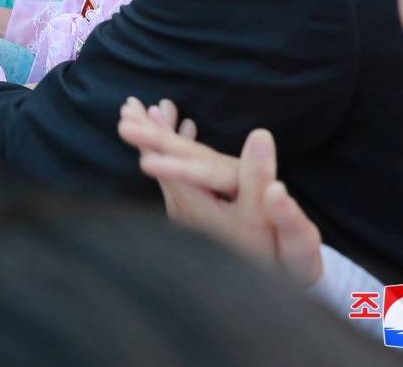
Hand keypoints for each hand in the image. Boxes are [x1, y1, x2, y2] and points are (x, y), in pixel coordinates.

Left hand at [117, 100, 323, 287]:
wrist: (269, 296)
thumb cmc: (273, 258)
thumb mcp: (270, 218)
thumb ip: (260, 178)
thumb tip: (261, 136)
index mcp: (197, 205)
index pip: (167, 165)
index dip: (152, 138)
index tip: (131, 116)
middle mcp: (184, 210)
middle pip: (158, 164)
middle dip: (147, 134)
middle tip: (128, 106)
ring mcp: (188, 216)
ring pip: (165, 172)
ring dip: (159, 141)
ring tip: (151, 112)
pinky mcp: (196, 218)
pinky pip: (178, 178)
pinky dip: (175, 154)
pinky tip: (181, 141)